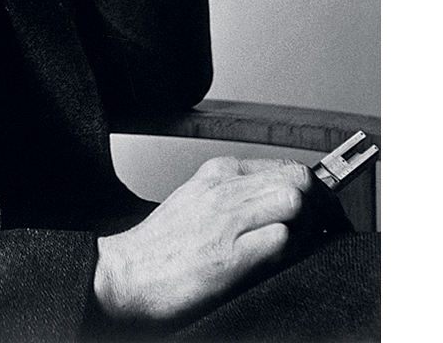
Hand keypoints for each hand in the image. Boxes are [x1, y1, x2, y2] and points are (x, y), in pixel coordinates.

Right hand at [93, 157, 313, 322]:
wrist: (123, 276)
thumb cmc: (159, 249)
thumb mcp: (196, 202)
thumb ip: (236, 195)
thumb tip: (280, 202)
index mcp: (217, 173)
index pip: (285, 165)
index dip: (311, 191)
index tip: (318, 211)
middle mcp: (223, 189)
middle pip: (297, 178)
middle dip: (317, 206)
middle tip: (317, 230)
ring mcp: (227, 220)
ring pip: (294, 201)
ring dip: (306, 227)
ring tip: (295, 248)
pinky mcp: (229, 256)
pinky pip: (283, 240)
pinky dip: (290, 252)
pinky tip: (276, 264)